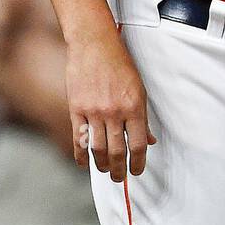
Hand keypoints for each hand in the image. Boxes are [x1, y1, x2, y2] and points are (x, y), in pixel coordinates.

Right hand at [66, 29, 156, 180]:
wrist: (94, 45)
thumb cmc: (121, 66)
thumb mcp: (139, 90)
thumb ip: (143, 118)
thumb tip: (149, 141)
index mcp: (134, 108)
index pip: (137, 145)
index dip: (138, 163)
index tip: (137, 171)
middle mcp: (114, 112)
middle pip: (117, 151)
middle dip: (119, 170)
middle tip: (120, 179)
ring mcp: (93, 111)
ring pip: (97, 148)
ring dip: (102, 165)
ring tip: (105, 171)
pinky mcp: (75, 109)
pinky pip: (78, 137)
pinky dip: (80, 154)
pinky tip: (83, 163)